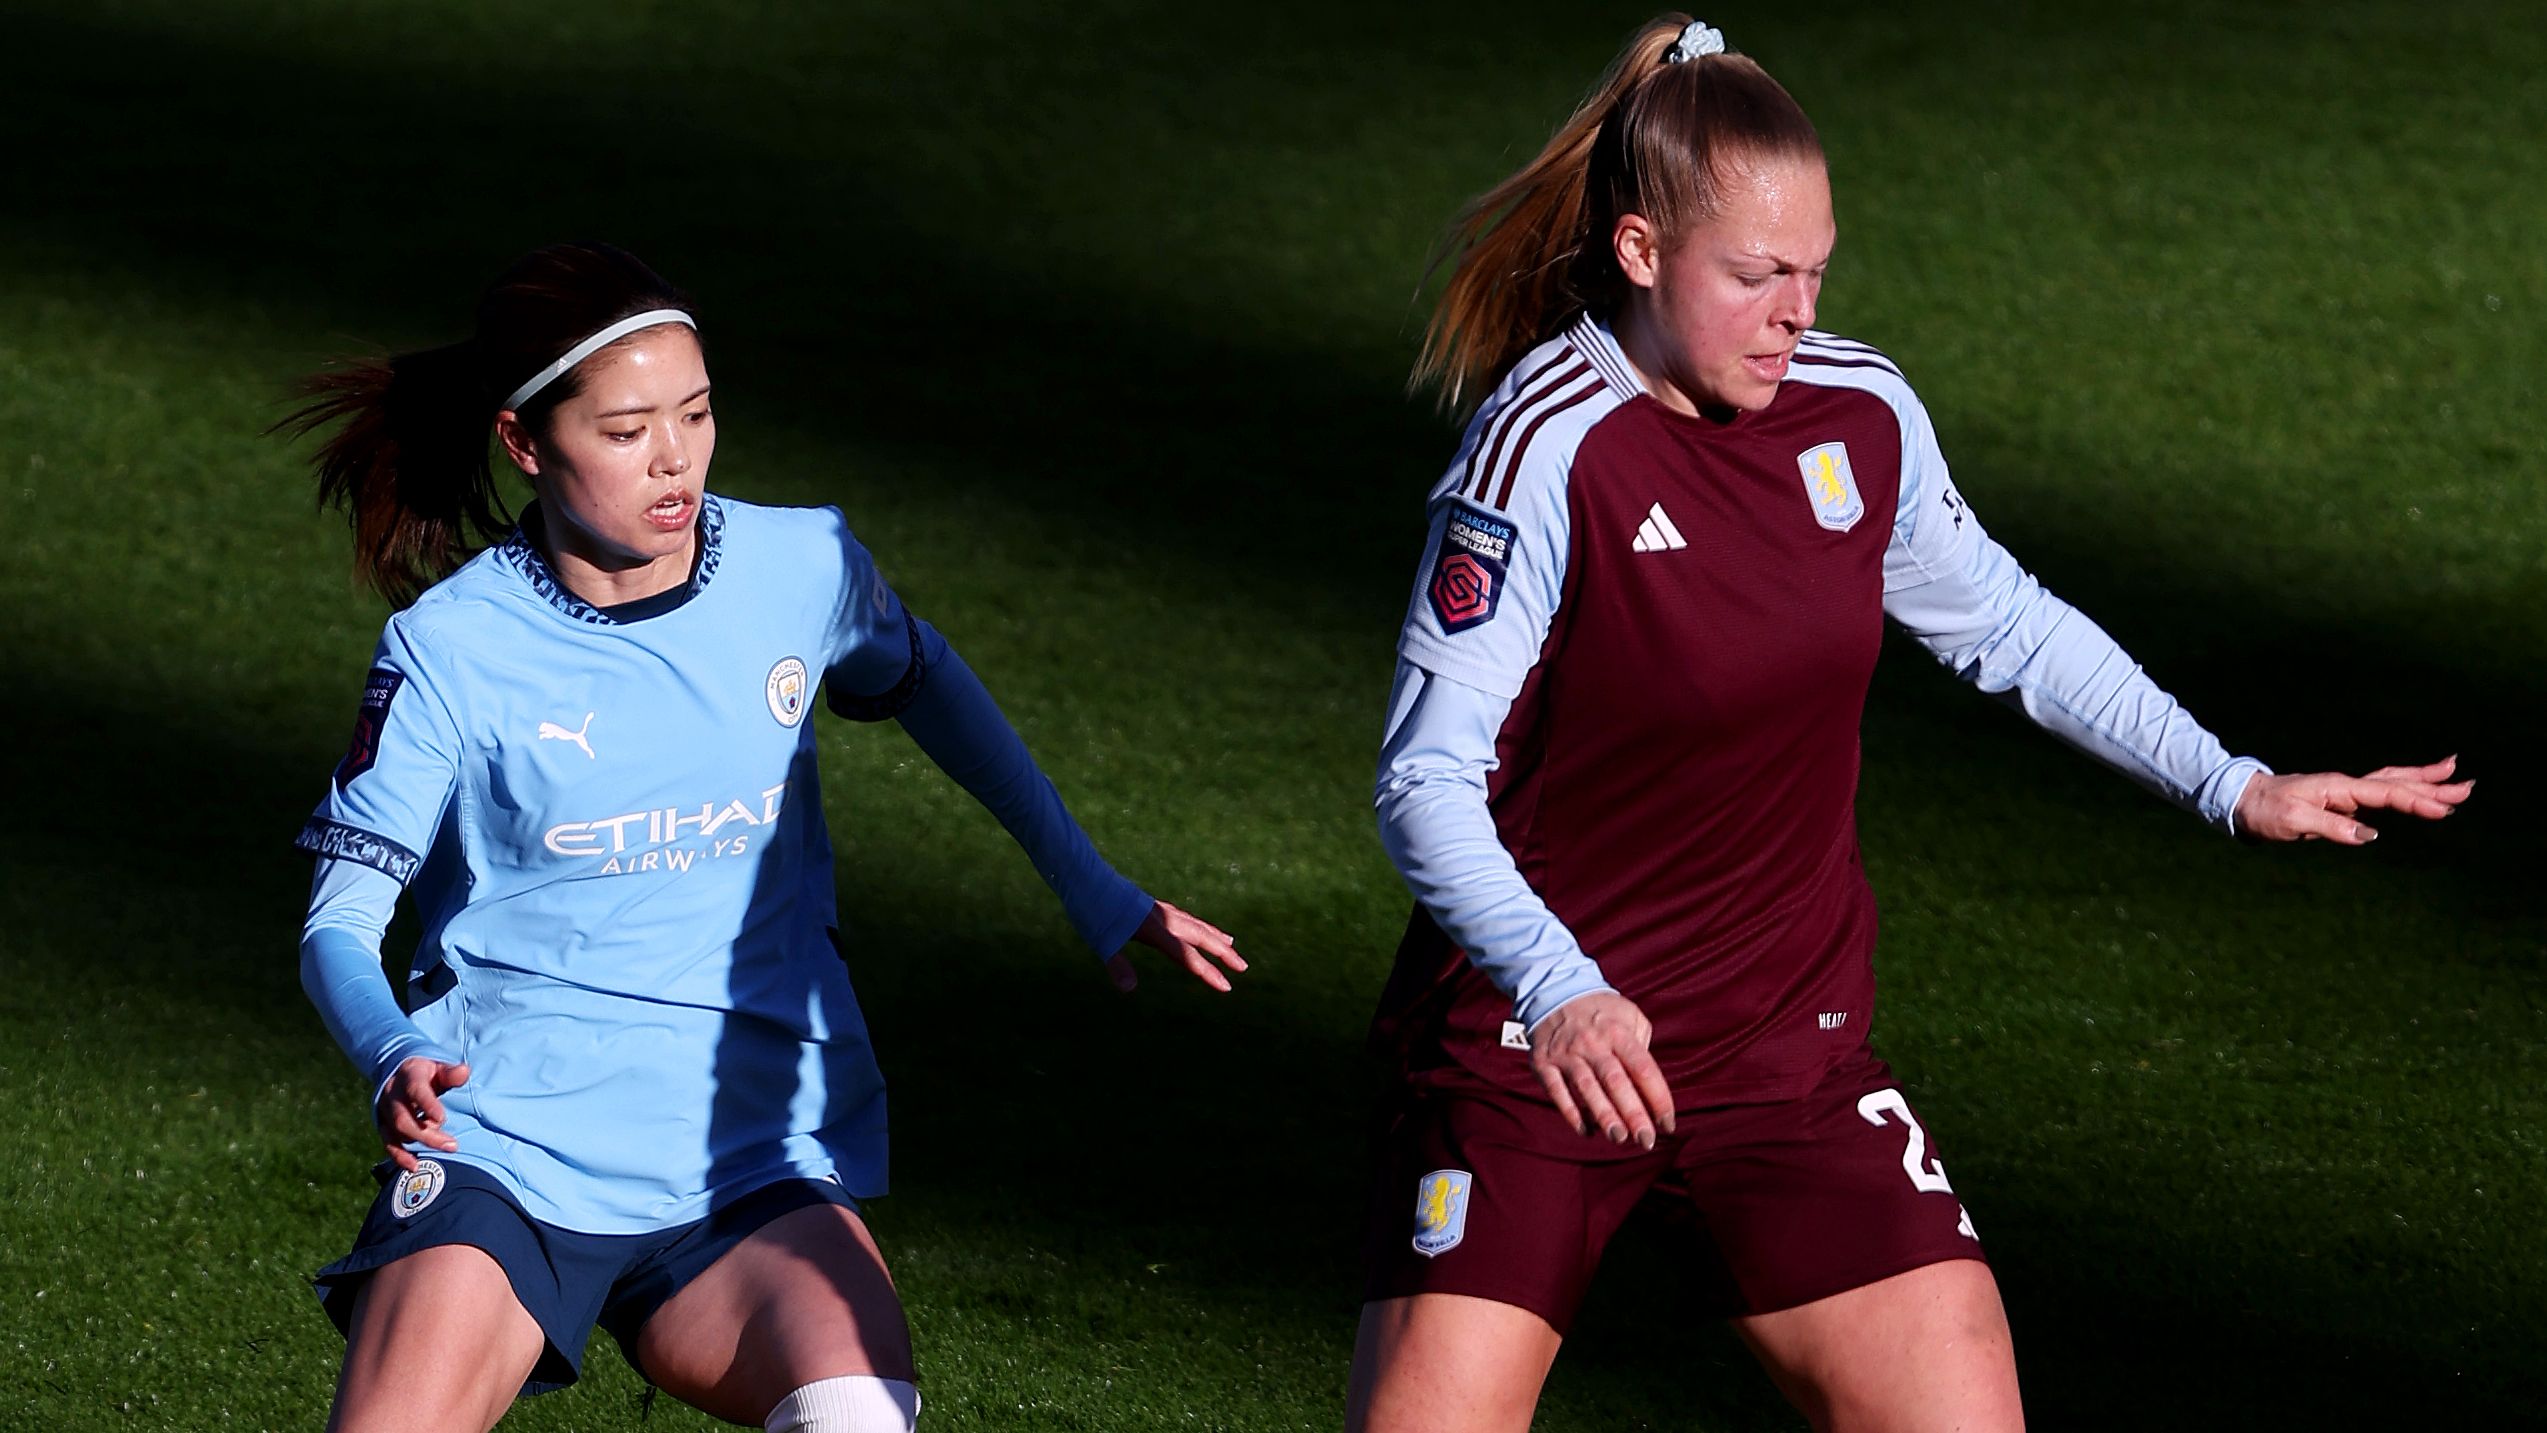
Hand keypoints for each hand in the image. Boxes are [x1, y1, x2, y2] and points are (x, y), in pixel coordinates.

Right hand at [375, 1057, 469, 1171]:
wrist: (401, 1074)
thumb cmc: (428, 1073)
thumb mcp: (439, 1068)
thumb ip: (451, 1073)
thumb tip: (464, 1071)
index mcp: (408, 1076)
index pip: (415, 1090)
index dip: (427, 1105)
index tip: (441, 1119)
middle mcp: (392, 1095)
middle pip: (404, 1118)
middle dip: (428, 1134)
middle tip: (452, 1145)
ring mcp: (385, 1111)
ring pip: (397, 1132)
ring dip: (421, 1143)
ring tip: (446, 1149)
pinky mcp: (383, 1125)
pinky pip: (389, 1143)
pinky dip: (400, 1156)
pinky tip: (414, 1166)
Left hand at [1105, 900, 1248, 993]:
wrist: (1084, 875)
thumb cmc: (1091, 910)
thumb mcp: (1101, 941)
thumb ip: (1117, 965)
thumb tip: (1128, 990)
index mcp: (1154, 929)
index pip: (1187, 956)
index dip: (1208, 972)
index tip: (1227, 987)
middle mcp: (1163, 918)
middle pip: (1201, 937)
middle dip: (1223, 953)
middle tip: (1244, 967)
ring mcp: (1159, 910)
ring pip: (1196, 924)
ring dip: (1215, 936)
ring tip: (1232, 944)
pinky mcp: (1152, 906)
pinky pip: (1184, 917)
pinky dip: (1198, 925)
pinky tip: (1195, 927)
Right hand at [1528, 992, 1675, 1148]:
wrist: (1554, 991)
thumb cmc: (1601, 1012)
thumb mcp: (1630, 1015)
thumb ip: (1642, 1045)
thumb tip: (1648, 1084)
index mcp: (1618, 1032)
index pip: (1643, 1068)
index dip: (1658, 1098)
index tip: (1667, 1124)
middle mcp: (1592, 1043)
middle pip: (1616, 1082)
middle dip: (1633, 1114)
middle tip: (1646, 1141)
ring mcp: (1566, 1053)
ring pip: (1587, 1089)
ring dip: (1604, 1116)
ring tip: (1619, 1138)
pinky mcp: (1543, 1062)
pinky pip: (1557, 1091)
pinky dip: (1571, 1113)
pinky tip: (1586, 1132)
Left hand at [2234, 756, 2472, 844]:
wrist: (2243, 800)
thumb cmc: (2264, 811)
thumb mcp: (2292, 821)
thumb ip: (2330, 827)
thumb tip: (2369, 834)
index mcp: (2338, 788)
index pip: (2386, 794)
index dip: (2416, 802)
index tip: (2444, 810)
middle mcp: (2346, 786)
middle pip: (2398, 783)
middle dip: (2433, 786)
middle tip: (2468, 786)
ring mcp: (2345, 791)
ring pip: (2392, 783)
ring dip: (2423, 782)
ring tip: (2454, 778)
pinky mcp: (2341, 799)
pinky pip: (2380, 792)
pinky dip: (2401, 788)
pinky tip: (2414, 791)